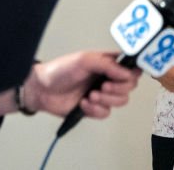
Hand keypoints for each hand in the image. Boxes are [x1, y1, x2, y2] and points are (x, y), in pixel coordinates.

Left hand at [22, 51, 139, 118]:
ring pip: (120, 101)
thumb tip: (126, 73)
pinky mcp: (94, 109)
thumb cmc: (61, 70)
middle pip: (129, 86)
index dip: (131, 73)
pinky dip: (95, 110)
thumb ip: (108, 64)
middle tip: (102, 86)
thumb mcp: (84, 60)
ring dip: (106, 100)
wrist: (42, 90)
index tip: (122, 77)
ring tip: (91, 95)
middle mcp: (108, 78)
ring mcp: (102, 94)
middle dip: (117, 88)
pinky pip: (105, 113)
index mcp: (108, 63)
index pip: (131, 67)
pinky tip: (83, 103)